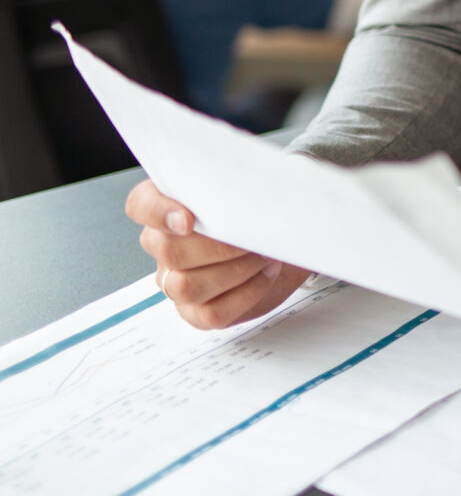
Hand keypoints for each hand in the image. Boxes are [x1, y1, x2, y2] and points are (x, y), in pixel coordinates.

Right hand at [126, 179, 310, 329]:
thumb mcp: (249, 187)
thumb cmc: (260, 210)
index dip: (158, 212)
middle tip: (252, 236)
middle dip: (217, 246)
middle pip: (167, 251)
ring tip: (264, 254)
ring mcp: (175, 281)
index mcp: (167, 207)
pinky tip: (266, 273)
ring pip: (186, 287)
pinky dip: (245, 293)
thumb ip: (234, 183)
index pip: (140, 205)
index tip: (189, 220)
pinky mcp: (196, 311)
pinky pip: (210, 313)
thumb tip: (245, 189)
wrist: (284, 241)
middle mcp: (164, 246)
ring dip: (234, 271)